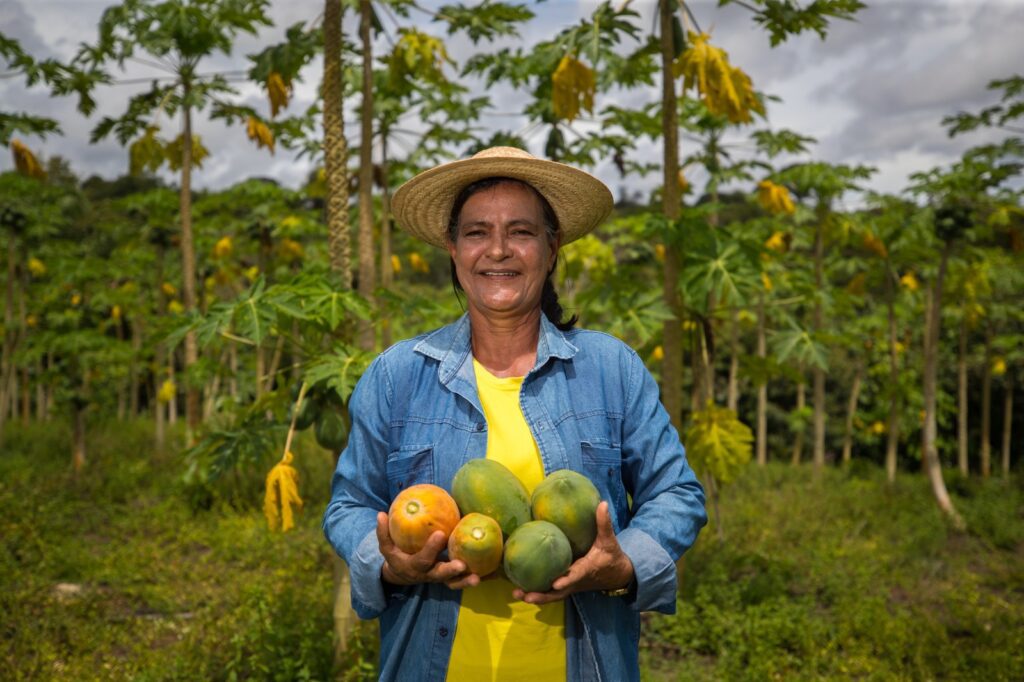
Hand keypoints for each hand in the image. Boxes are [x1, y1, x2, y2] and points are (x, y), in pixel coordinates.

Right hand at [375, 512, 476, 588]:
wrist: (402, 576)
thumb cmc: (396, 557)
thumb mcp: (386, 548)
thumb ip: (384, 533)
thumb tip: (381, 514)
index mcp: (414, 566)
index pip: (422, 557)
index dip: (431, 547)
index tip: (440, 533)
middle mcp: (428, 574)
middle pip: (440, 575)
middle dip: (450, 570)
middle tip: (461, 565)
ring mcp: (439, 578)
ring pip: (452, 583)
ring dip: (464, 581)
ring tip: (477, 578)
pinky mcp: (448, 579)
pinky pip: (460, 581)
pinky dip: (470, 580)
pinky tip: (486, 575)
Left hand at [513, 501, 633, 604]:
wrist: (618, 575)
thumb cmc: (612, 556)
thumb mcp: (609, 540)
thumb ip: (604, 523)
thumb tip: (602, 503)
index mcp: (587, 570)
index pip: (576, 576)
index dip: (566, 580)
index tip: (555, 583)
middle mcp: (577, 581)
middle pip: (558, 592)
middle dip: (542, 596)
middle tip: (525, 596)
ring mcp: (571, 586)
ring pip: (553, 595)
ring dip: (536, 597)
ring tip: (517, 594)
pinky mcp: (567, 586)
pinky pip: (551, 592)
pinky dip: (538, 592)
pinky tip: (521, 589)